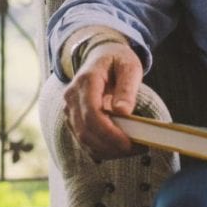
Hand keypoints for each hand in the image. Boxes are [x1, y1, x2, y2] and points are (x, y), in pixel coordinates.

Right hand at [62, 38, 142, 159]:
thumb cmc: (117, 60)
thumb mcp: (129, 67)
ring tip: (132, 149)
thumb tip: (122, 111)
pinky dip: (101, 149)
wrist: (100, 55)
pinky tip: (119, 148)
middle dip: (111, 146)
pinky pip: (84, 141)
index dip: (109, 133)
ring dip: (107, 151)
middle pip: (86, 131)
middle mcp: (71, 96)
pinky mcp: (72, 119)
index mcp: (85, 81)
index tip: (129, 143)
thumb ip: (126, 88)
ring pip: (83, 140)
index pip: (92, 114)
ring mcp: (69, 109)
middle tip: (137, 149)